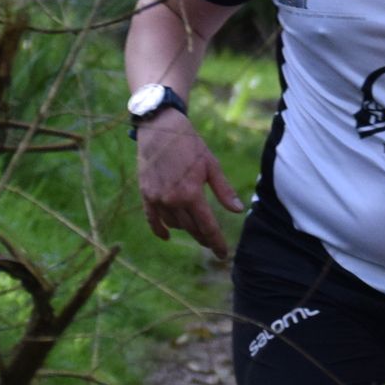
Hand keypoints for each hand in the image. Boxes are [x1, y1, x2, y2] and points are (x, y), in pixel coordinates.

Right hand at [137, 114, 243, 257]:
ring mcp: (157, 199)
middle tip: (213, 245)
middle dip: (204, 238)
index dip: (217, 243)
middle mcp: (172, 200)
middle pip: (191, 229)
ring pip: (175, 224)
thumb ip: (224, 190)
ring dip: (187, 229)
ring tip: (197, 231)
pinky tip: (167, 237)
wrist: (160, 129)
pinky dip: (160, 229)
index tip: (224, 255)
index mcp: (191, 194)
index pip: (207, 227)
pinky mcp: (145, 194)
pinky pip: (152, 219)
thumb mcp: (212, 165)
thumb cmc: (190, 145)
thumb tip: (238, 210)